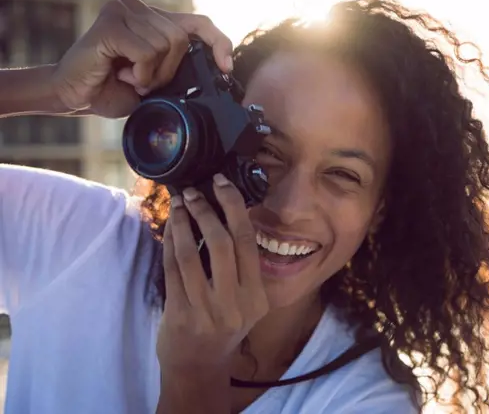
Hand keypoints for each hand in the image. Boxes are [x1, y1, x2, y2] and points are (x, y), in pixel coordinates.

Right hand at [51, 0, 232, 117]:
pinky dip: (140, 73)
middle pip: (182, 38)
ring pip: (166, 45)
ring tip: (130, 77)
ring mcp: (123, 11)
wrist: (75, 96)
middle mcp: (139, 8)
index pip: (199, 22)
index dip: (219, 42)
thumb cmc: (114, 88)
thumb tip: (216, 69)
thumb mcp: (157, 78)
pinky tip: (121, 74)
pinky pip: (147, 52)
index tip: (226, 68)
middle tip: (145, 81)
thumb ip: (179, 66)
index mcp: (154, 20)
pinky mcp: (111, 23)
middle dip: (169, 70)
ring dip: (152, 73)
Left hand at [156, 174, 267, 408]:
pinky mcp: (181, 315)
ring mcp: (207, 311)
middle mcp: (236, 304)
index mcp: (257, 296)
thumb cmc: (222, 325)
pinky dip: (170, 242)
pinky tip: (170, 227)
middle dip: (206, 210)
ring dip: (183, 222)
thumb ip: (240, 267)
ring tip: (179, 204)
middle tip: (194, 191)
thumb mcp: (243, 300)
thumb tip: (225, 213)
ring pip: (192, 253)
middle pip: (223, 242)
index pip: (247, 241)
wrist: (199, 365)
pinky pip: (172, 269)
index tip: (221, 184)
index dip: (234, 207)